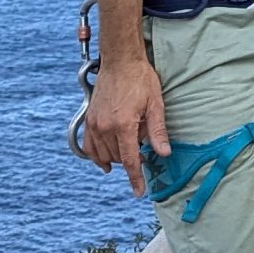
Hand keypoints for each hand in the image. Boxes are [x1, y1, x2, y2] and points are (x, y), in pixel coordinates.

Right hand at [81, 53, 167, 194]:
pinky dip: (96, 156)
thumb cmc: (140, 79)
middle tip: (144, 149)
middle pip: (117, 158)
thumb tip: (164, 153)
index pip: (130, 160)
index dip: (135, 178)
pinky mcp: (88, 119)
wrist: (119, 60)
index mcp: (123, 125)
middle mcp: (105, 127)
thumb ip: (158, 131)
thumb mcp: (155, 104)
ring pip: (103, 154)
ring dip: (116, 158)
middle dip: (131, 161)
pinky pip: (89, 146)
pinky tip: (105, 161)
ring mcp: (94, 123)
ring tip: (130, 147)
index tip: (139, 192)